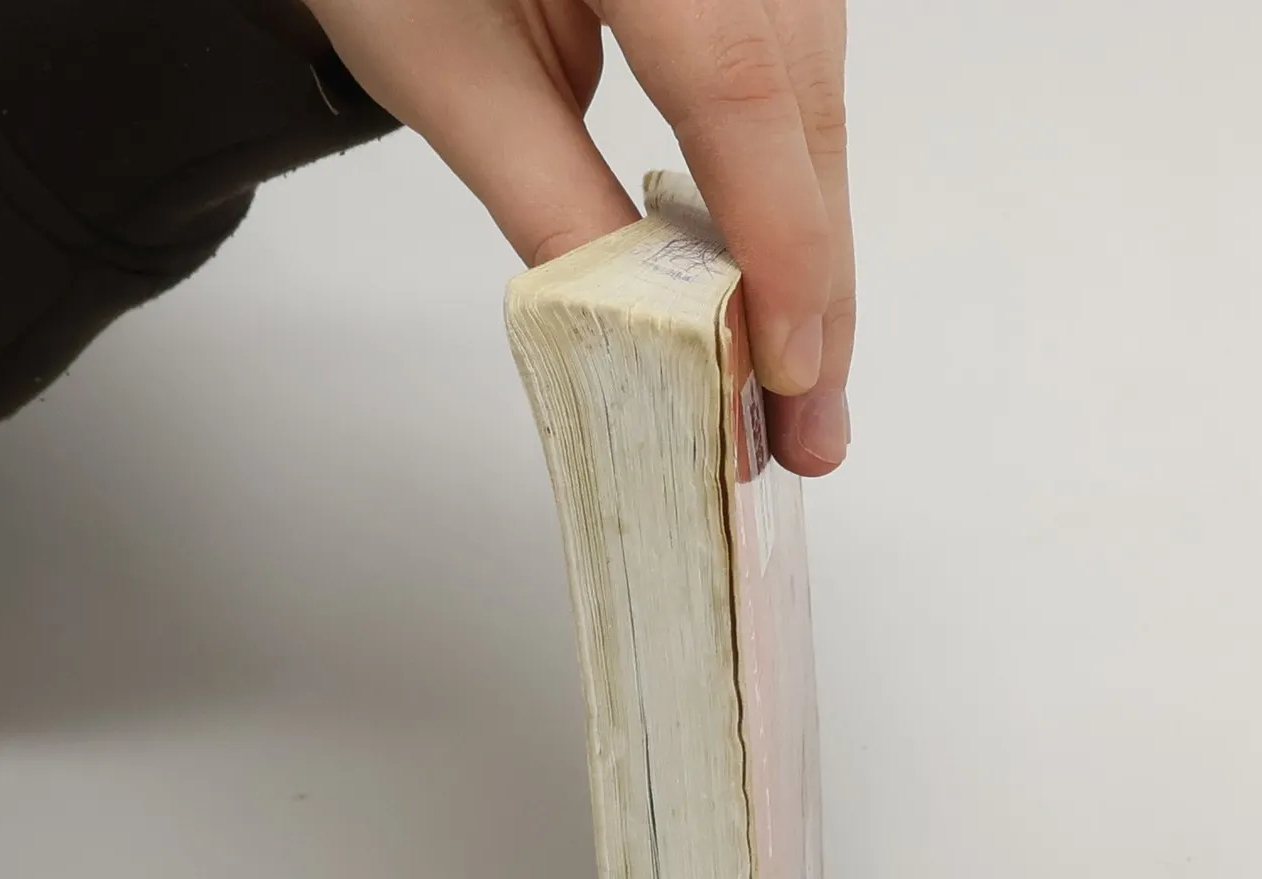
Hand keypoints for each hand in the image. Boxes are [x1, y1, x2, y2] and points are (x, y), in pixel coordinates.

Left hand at [301, 0, 853, 475]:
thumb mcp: (443, 69)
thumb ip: (547, 195)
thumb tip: (644, 332)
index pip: (732, 83)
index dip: (773, 236)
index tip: (782, 366)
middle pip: (801, 99)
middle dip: (816, 279)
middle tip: (811, 426)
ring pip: (818, 93)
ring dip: (817, 245)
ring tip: (802, 378)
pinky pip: (798, 73)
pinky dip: (793, 185)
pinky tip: (783, 279)